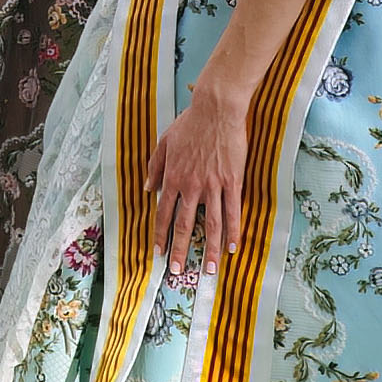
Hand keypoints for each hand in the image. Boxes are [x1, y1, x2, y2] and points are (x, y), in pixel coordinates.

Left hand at [145, 79, 249, 275]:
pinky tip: (234, 248)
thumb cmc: (190, 124)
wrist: (215, 110)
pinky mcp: (233, 182)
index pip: (163, 212)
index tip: (158, 252)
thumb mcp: (164, 143)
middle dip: (180, 250)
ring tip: (210, 270)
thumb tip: (148, 188)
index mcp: (172, 177)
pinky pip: (233, 211)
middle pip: (184, 225)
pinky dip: (233, 231)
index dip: (160, 234)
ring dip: (210, 249)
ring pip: (211, 224)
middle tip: (178, 271)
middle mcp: (190, 186)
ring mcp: (213, 185)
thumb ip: (155, 167)